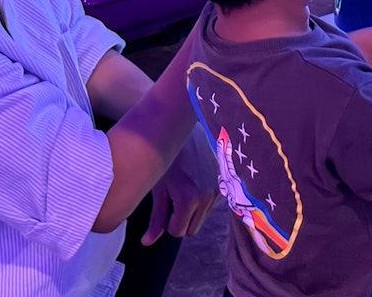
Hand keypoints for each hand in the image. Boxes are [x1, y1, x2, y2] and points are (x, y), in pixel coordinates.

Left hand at [142, 129, 218, 244]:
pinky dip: (200, 202)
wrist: (186, 129)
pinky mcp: (223, 184)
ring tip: (181, 189)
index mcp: (188, 199)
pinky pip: (210, 205)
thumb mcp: (159, 188)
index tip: (163, 207)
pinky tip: (193, 182)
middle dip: (179, 221)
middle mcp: (206, 197)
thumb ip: (156, 218)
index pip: (177, 231)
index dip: (167, 223)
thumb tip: (147, 243)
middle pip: (191, 229)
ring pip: (201, 218)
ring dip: (190, 212)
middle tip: (171, 200)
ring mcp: (217, 190)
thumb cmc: (168, 157)